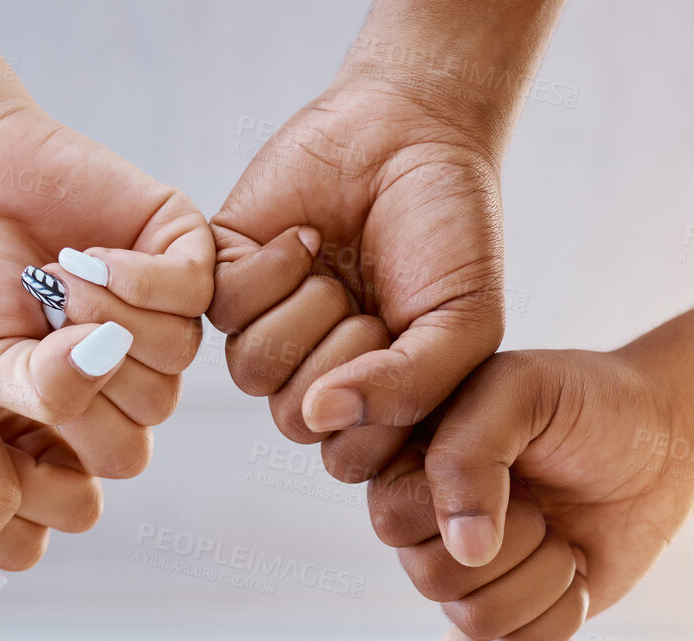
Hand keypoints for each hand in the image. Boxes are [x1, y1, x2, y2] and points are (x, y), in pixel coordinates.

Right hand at [0, 103, 212, 478]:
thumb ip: (41, 394)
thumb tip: (105, 359)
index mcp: (99, 403)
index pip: (125, 454)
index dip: (78, 422)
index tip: (26, 367)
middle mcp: (141, 362)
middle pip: (156, 405)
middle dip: (90, 359)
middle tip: (40, 309)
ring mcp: (170, 308)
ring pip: (178, 349)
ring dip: (108, 312)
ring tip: (57, 275)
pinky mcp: (187, 250)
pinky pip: (194, 291)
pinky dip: (136, 278)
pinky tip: (89, 256)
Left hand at [208, 81, 504, 483]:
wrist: (416, 128)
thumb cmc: (451, 228)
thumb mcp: (465, 322)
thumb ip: (411, 388)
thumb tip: (321, 416)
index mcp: (372, 399)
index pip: (348, 458)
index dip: (376, 413)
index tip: (411, 350)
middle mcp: (316, 371)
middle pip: (294, 420)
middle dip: (343, 358)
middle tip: (373, 306)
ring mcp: (271, 325)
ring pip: (255, 370)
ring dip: (307, 313)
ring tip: (338, 271)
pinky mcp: (229, 275)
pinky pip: (229, 309)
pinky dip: (273, 268)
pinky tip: (306, 237)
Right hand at [368, 348, 693, 640]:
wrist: (663, 443)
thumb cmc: (589, 403)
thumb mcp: (520, 392)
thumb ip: (467, 453)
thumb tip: (463, 549)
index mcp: (409, 467)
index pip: (392, 519)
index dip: (456, 505)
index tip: (510, 466)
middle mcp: (429, 529)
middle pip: (431, 578)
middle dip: (513, 542)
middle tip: (544, 505)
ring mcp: (471, 580)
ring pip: (477, 620)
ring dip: (542, 576)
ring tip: (563, 534)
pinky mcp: (517, 618)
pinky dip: (563, 612)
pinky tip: (577, 569)